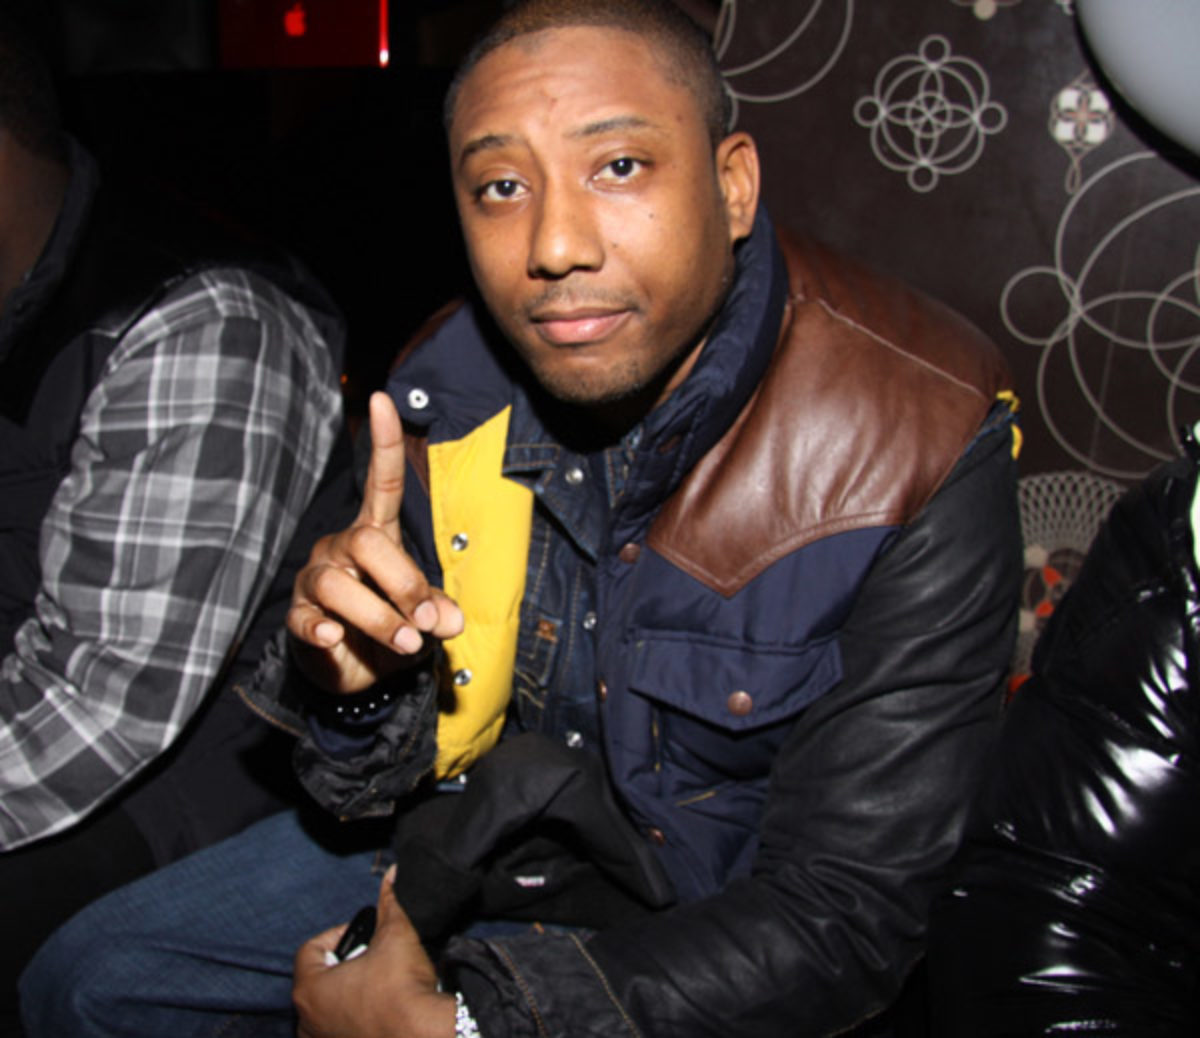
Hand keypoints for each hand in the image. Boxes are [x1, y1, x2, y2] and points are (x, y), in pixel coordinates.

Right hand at [288, 392, 462, 692]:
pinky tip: (336, 638)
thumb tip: (448, 621)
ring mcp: (316, 581)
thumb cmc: (392, 629)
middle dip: (403, 584)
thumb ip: (436, 610)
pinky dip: (323, 630)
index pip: (378, 482)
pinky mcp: (298, 618)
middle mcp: (341, 549)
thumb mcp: (424, 618)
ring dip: (380, 618)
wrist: (356, 673)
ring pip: (339, 585)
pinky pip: (306, 619)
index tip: (382, 398)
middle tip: (424, 623)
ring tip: (406, 643)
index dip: (382, 442)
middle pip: (366, 544)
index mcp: (375, 536)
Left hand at [294, 866, 455, 1037]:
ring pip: (328, 1008)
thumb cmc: (403, 989)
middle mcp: (307, 1021)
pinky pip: (340, 1029)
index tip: (363, 937)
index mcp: (310, 989)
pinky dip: (355, 1018)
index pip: (310, 950)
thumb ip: (389, 903)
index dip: (338, 935)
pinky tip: (381, 1010)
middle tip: (373, 958)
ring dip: (348, 994)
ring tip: (378, 984)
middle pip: (318, 979)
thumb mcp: (396, 935)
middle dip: (344, 965)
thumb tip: (393, 875)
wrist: (425, 1034)